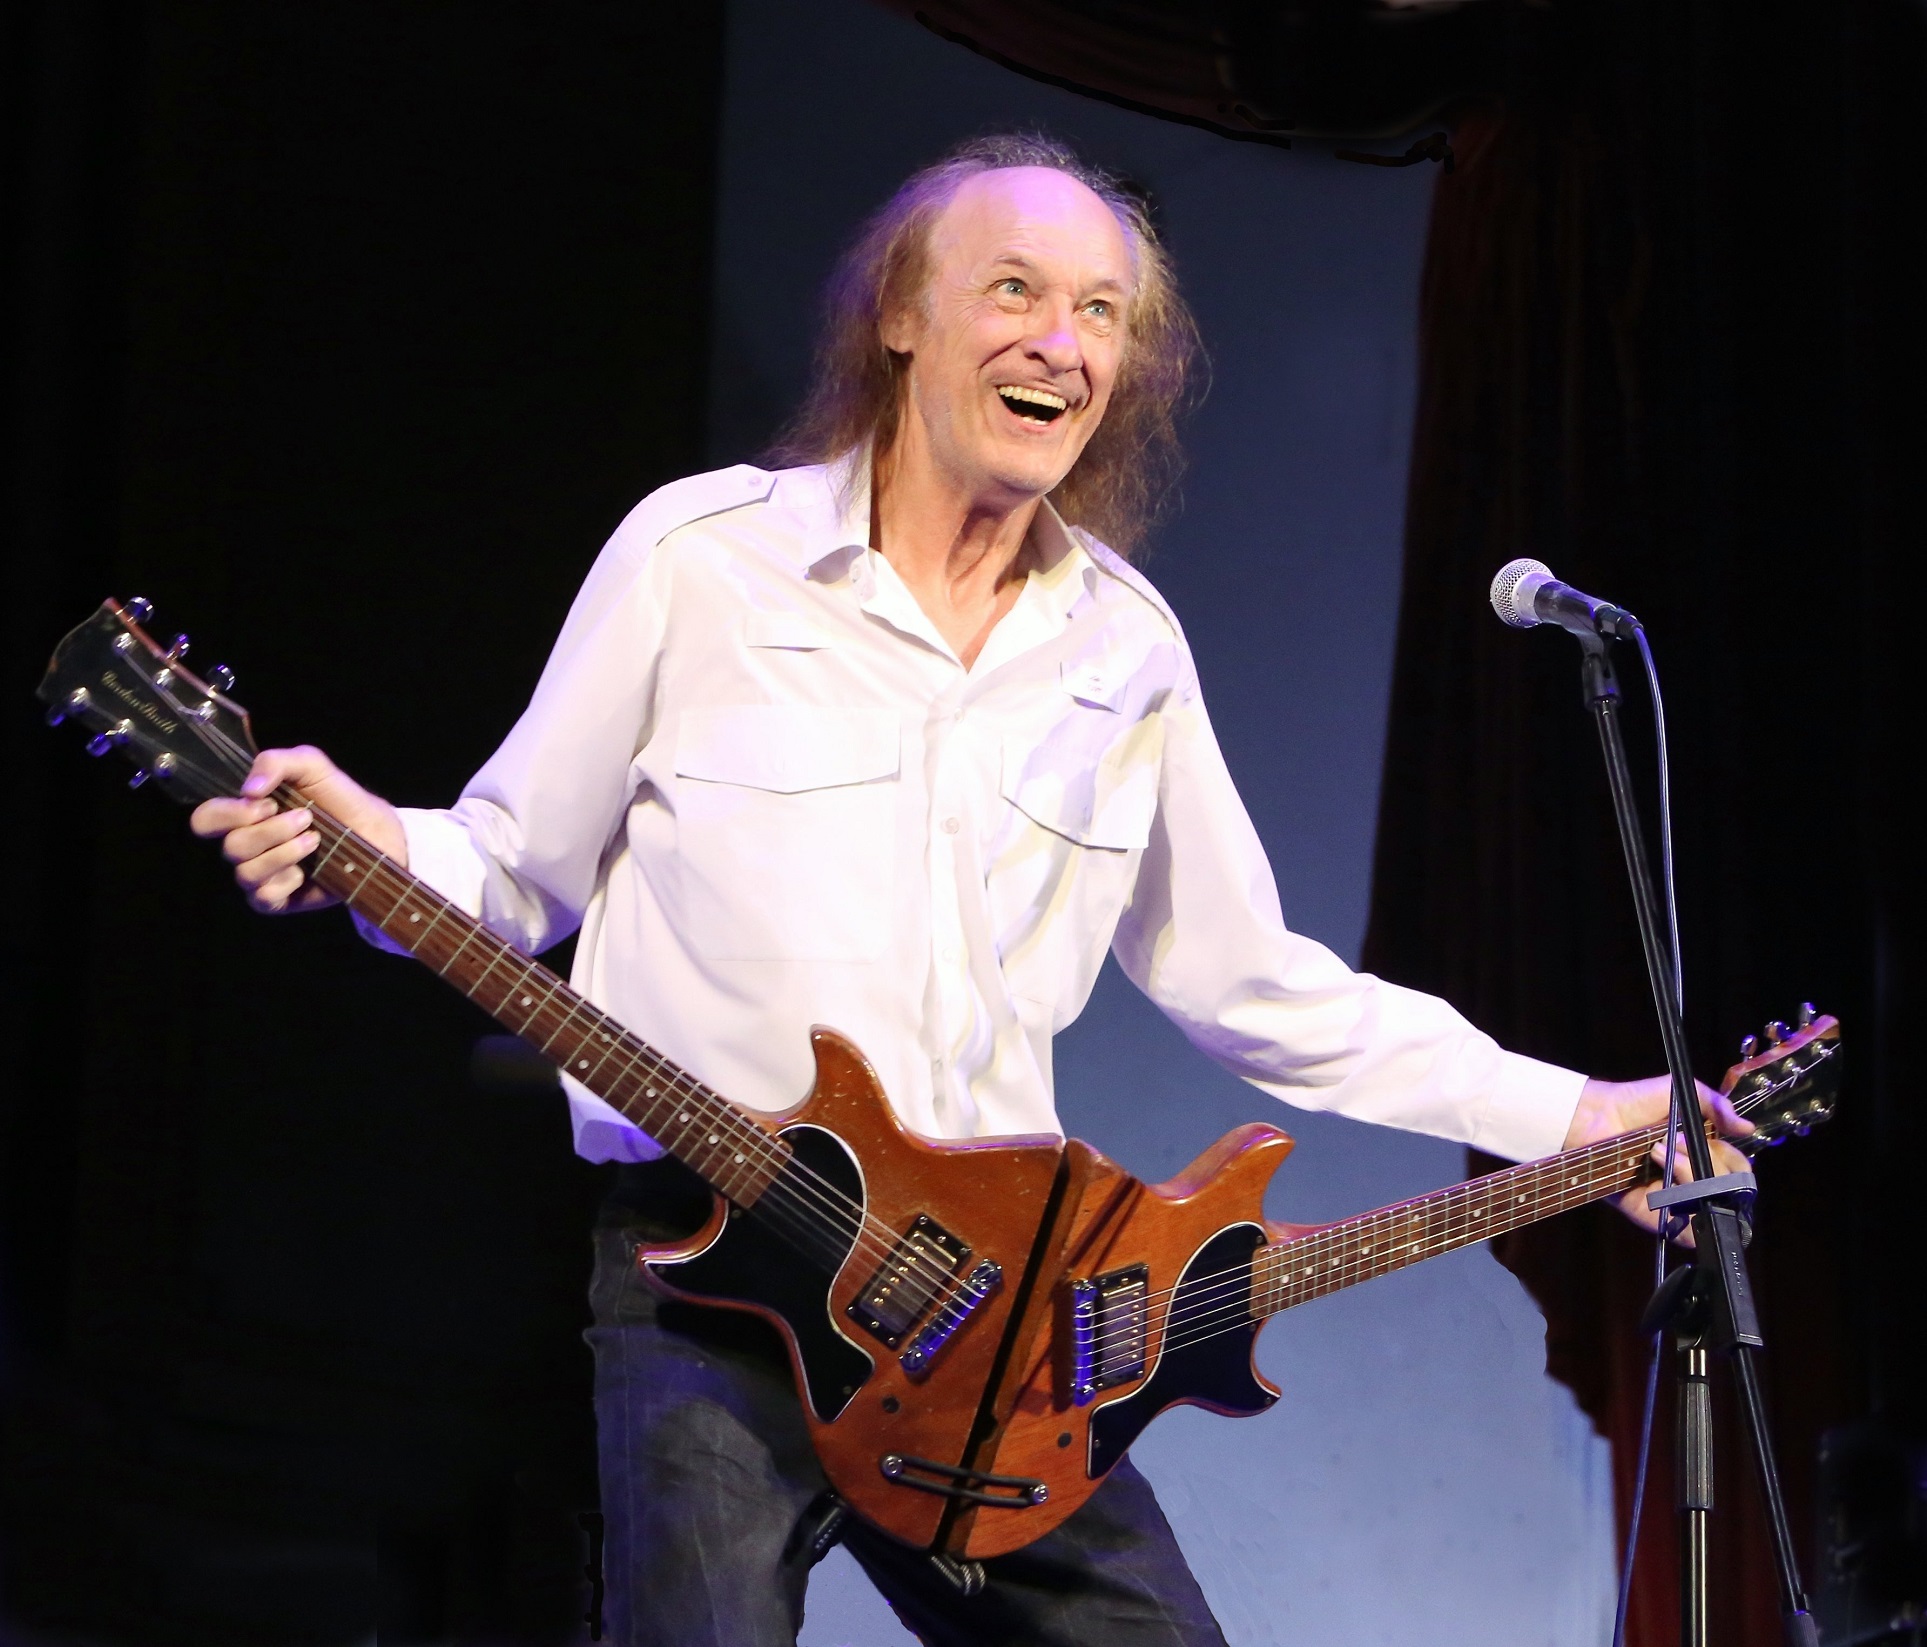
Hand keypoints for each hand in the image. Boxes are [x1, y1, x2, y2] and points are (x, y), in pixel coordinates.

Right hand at [189, 745, 404, 914]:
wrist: (374, 831)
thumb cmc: (338, 798)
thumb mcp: (311, 766)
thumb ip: (276, 762)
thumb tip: (249, 789)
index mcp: (244, 815)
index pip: (205, 819)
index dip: (227, 813)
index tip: (265, 804)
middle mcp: (246, 846)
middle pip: (231, 846)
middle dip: (271, 831)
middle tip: (305, 818)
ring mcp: (259, 875)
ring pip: (246, 871)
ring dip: (286, 852)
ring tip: (315, 840)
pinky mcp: (276, 900)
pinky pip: (263, 896)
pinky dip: (288, 879)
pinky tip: (308, 871)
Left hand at [1564, 1074, 1755, 1241]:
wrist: (1596, 1116)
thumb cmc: (1636, 1102)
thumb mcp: (1681, 1092)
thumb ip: (1716, 1106)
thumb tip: (1747, 1128)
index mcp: (1705, 1156)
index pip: (1739, 1173)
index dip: (1733, 1161)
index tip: (1712, 1139)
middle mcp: (1693, 1180)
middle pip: (1728, 1193)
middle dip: (1707, 1164)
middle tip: (1675, 1142)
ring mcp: (1675, 1200)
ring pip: (1709, 1212)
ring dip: (1692, 1181)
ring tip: (1662, 1156)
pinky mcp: (1653, 1215)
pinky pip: (1683, 1232)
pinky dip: (1682, 1213)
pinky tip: (1663, 1183)